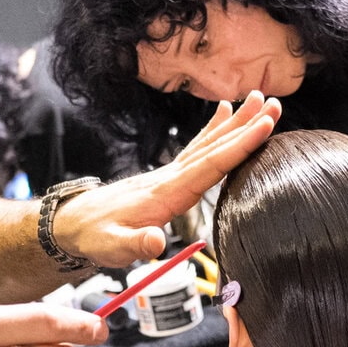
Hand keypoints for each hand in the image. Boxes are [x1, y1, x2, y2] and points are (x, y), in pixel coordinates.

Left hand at [54, 94, 279, 265]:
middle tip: (274, 103)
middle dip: (245, 126)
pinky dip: (213, 131)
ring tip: (259, 100)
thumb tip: (155, 242)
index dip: (238, 146)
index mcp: (165, 192)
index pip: (209, 166)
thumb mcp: (111, 246)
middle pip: (214, 147)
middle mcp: (170, 176)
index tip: (264, 127)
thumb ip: (135, 244)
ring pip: (208, 143)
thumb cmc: (94, 236)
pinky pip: (197, 149)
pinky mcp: (168, 177)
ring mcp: (169, 174)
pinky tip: (224, 113)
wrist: (73, 223)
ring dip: (235, 122)